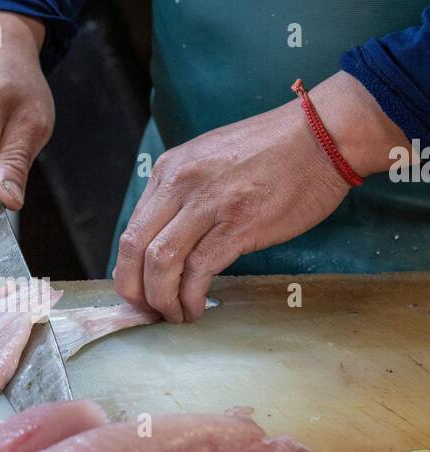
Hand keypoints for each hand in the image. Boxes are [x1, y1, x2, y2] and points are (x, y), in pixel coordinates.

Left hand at [114, 71, 408, 321]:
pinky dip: (190, 297)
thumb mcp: (212, 161)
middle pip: (134, 248)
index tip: (139, 293)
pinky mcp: (238, 225)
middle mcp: (180, 184)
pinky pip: (198, 270)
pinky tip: (196, 309)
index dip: (129, 271)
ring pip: (159, 263)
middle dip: (134, 291)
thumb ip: (186, 194)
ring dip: (160, 299)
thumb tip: (170, 238)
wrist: (323, 134)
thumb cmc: (275, 151)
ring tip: (174, 316)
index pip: (131, 230)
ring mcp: (208, 204)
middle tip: (148, 313)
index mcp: (171, 170)